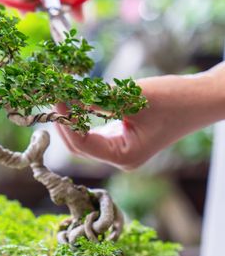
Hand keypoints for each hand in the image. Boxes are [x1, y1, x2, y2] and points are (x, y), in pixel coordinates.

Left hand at [56, 63, 224, 169]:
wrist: (201, 99)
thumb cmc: (174, 99)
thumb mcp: (132, 98)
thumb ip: (98, 100)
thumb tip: (67, 97)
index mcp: (123, 157)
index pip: (82, 144)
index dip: (65, 122)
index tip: (56, 98)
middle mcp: (119, 159)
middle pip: (79, 146)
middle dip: (64, 123)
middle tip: (54, 97)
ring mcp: (120, 151)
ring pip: (84, 140)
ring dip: (72, 120)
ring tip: (61, 99)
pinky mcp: (121, 139)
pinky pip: (94, 133)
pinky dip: (83, 118)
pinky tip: (75, 103)